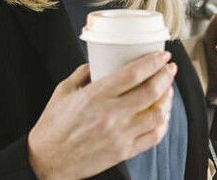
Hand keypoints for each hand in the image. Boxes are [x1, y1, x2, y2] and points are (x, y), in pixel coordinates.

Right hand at [27, 52, 176, 179]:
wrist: (47, 160)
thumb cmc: (53, 126)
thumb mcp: (63, 91)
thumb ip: (83, 74)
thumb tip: (97, 62)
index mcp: (95, 96)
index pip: (133, 74)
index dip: (153, 62)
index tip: (162, 55)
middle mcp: (111, 115)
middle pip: (151, 91)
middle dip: (166, 76)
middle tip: (169, 68)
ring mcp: (120, 135)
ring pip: (157, 115)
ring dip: (167, 100)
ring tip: (167, 90)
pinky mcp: (123, 152)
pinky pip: (153, 137)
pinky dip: (162, 124)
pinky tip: (162, 115)